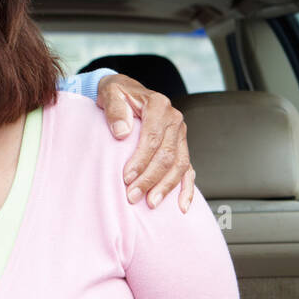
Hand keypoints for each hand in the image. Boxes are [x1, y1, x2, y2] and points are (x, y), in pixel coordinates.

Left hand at [97, 73, 195, 211]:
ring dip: (165, 187)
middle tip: (133, 196)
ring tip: (150, 203)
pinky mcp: (181, 147)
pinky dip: (187, 189)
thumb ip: (114, 109)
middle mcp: (174, 120)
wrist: (127, 92)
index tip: (126, 178)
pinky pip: (188, 170)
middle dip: (150, 179)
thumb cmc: (117, 94)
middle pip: (167, 155)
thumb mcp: (110, 93)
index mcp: (159, 105)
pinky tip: (182, 206)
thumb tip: (122, 132)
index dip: (140, 160)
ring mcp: (180, 135)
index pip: (153, 138)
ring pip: (180, 165)